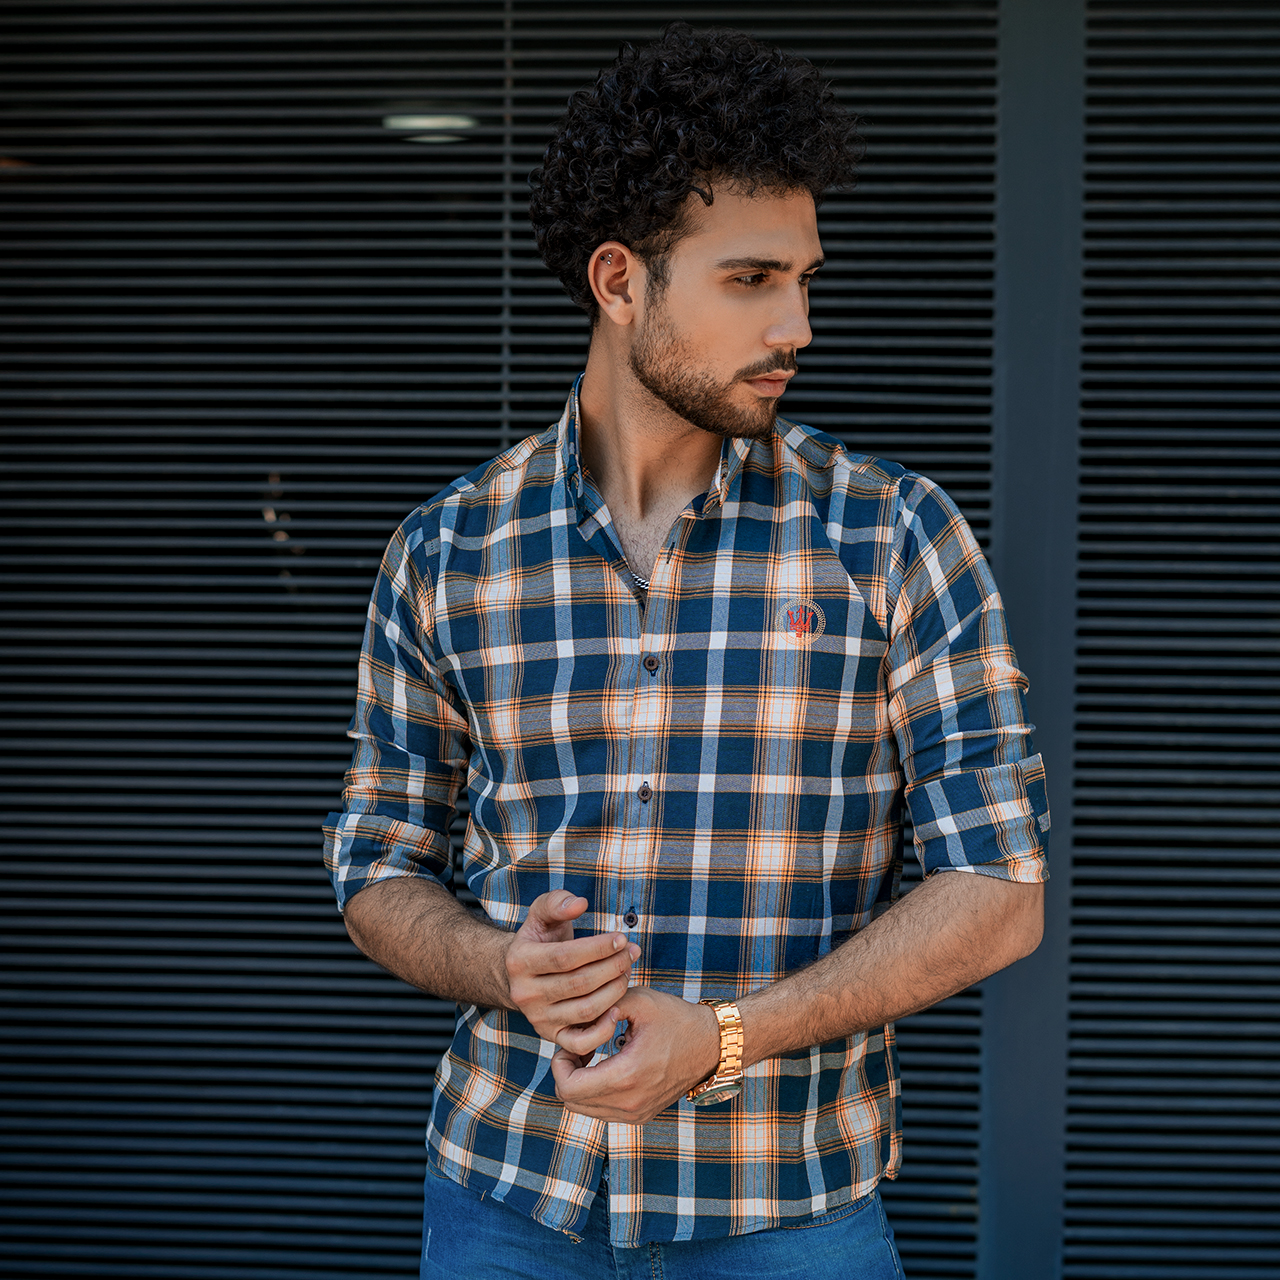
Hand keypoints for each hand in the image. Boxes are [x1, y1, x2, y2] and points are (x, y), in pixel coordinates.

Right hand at [503, 891, 640, 1056]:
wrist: (523, 974)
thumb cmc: (541, 938)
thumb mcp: (542, 913)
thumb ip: (557, 902)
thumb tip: (579, 903)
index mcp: (520, 961)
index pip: (565, 957)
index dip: (598, 948)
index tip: (621, 939)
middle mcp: (525, 994)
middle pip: (579, 984)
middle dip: (612, 967)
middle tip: (631, 953)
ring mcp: (538, 1018)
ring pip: (585, 1011)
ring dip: (615, 991)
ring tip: (627, 972)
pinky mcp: (551, 1036)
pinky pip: (580, 1044)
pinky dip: (604, 1031)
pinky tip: (619, 1009)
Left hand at [551, 987, 720, 1123]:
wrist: (713, 1044)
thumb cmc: (676, 1018)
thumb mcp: (638, 1001)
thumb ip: (601, 1005)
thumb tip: (574, 1016)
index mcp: (627, 1077)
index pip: (568, 1088)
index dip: (559, 1063)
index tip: (572, 1042)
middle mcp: (630, 1104)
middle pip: (570, 1102)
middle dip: (566, 1072)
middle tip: (580, 1046)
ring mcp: (636, 1114)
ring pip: (584, 1109)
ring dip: (579, 1083)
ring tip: (592, 1054)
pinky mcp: (641, 1115)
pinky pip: (601, 1111)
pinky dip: (594, 1091)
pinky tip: (606, 1065)